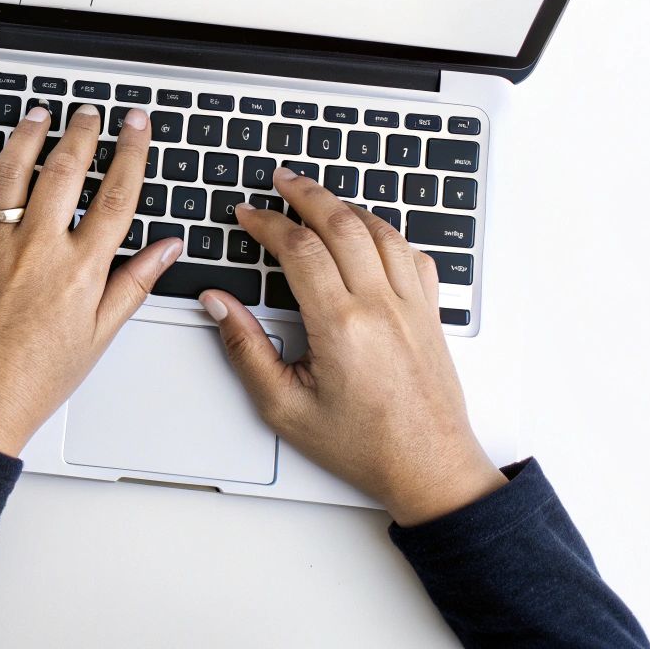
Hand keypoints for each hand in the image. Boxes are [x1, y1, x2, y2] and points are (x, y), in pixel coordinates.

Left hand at [0, 103, 182, 455]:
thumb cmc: (36, 380)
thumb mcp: (99, 336)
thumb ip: (134, 284)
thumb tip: (167, 248)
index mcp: (79, 270)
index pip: (115, 196)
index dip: (131, 153)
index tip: (136, 126)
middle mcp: (38, 250)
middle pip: (64, 171)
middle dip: (81, 133)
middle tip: (89, 112)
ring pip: (11, 175)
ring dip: (27, 137)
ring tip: (39, 115)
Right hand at [202, 168, 503, 524]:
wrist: (429, 468)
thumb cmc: (362, 445)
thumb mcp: (284, 407)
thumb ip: (245, 349)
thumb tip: (219, 304)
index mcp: (341, 326)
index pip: (300, 249)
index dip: (268, 223)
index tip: (247, 215)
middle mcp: (381, 306)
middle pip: (342, 223)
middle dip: (307, 194)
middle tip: (281, 181)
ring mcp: (411, 306)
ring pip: (381, 231)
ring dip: (346, 206)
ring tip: (319, 198)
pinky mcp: (430, 314)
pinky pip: (413, 254)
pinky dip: (387, 232)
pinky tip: (370, 233)